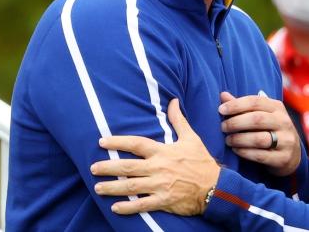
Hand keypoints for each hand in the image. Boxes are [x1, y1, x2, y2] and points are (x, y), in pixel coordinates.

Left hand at [90, 99, 219, 215]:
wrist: (215, 186)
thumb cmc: (201, 161)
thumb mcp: (191, 138)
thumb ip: (179, 120)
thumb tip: (172, 101)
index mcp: (163, 151)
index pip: (136, 144)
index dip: (118, 141)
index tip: (102, 141)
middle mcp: (158, 168)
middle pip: (128, 166)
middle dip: (108, 167)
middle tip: (92, 168)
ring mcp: (160, 186)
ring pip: (131, 186)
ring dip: (112, 187)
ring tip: (98, 187)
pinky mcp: (163, 201)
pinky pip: (142, 205)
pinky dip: (128, 207)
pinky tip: (115, 207)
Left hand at [219, 91, 300, 175]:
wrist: (293, 154)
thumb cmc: (271, 130)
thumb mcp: (261, 115)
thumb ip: (243, 107)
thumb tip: (223, 95)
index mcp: (277, 107)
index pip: (255, 101)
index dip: (236, 105)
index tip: (221, 110)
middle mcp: (284, 122)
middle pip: (257, 119)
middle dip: (236, 122)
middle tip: (223, 127)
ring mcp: (286, 140)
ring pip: (259, 139)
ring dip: (239, 139)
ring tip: (228, 140)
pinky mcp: (284, 158)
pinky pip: (260, 155)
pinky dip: (245, 152)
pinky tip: (236, 150)